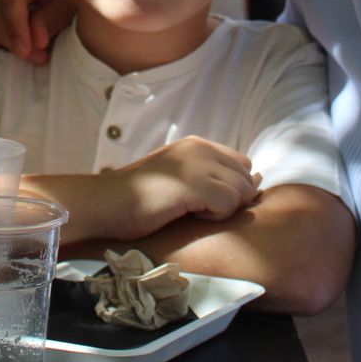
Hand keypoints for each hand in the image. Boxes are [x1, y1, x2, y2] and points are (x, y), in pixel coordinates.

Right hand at [107, 137, 261, 239]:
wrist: (103, 203)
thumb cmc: (137, 199)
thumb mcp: (178, 179)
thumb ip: (211, 177)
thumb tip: (257, 183)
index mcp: (196, 145)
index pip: (242, 164)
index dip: (233, 187)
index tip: (208, 203)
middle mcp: (200, 148)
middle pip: (247, 177)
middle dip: (233, 199)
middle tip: (200, 211)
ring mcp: (196, 164)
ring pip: (243, 191)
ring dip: (224, 209)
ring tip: (192, 213)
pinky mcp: (193, 183)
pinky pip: (229, 203)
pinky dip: (216, 216)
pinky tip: (190, 216)